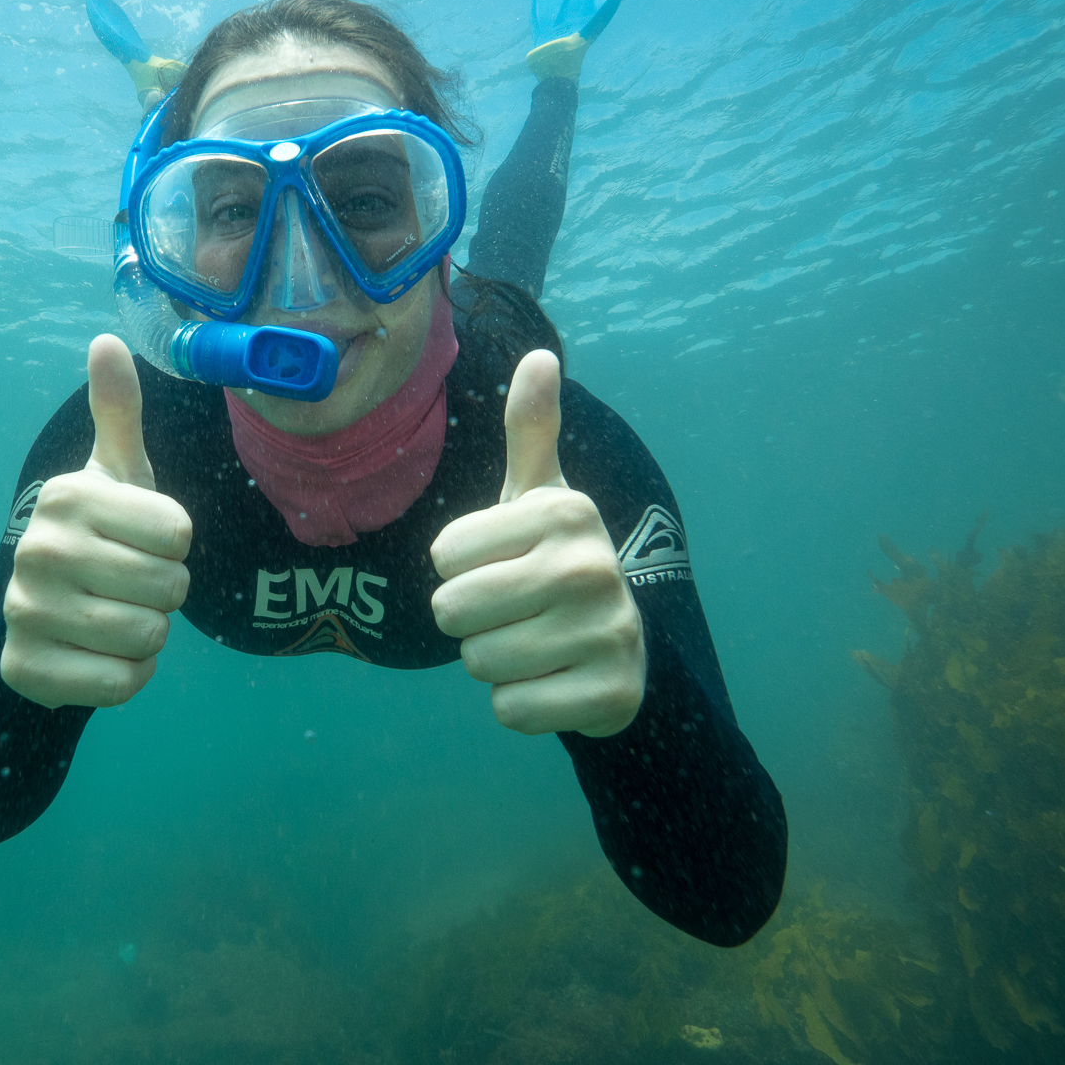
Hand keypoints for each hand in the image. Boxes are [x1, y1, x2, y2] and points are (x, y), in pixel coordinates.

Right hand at [0, 335, 192, 708]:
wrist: (43, 618)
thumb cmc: (100, 536)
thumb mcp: (116, 474)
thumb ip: (118, 411)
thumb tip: (109, 339)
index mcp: (68, 496)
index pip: (179, 533)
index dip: (175, 546)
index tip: (143, 542)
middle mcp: (38, 549)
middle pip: (170, 588)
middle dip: (165, 594)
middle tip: (130, 585)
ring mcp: (25, 611)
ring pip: (149, 638)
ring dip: (149, 637)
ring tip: (117, 617)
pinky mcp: (26, 668)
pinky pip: (122, 684)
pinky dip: (128, 677)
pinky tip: (101, 655)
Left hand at [430, 350, 644, 737]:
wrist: (621, 648)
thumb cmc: (555, 563)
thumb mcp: (541, 497)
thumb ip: (532, 430)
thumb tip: (540, 354)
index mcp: (564, 512)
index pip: (443, 556)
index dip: (461, 569)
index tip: (503, 566)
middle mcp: (591, 567)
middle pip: (454, 610)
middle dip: (471, 620)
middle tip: (514, 612)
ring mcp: (608, 633)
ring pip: (479, 662)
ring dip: (494, 662)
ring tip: (534, 644)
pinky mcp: (610, 694)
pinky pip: (510, 709)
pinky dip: (520, 705)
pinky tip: (553, 681)